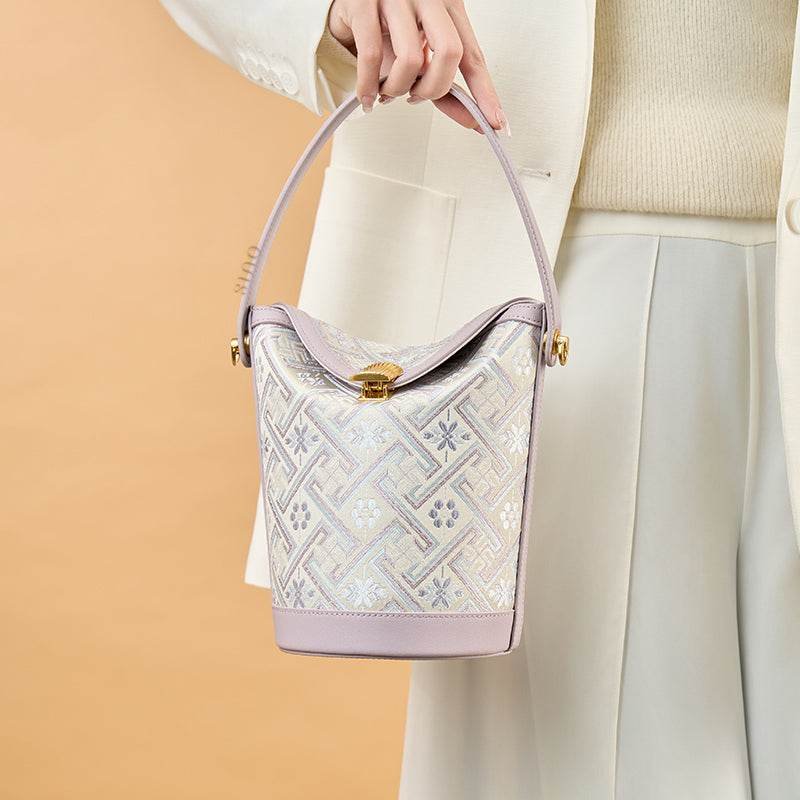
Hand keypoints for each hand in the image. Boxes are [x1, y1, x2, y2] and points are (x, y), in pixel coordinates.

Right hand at [328, 0, 506, 132]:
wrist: (349, 1)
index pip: (472, 54)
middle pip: (450, 54)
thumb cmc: (389, 27)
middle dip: (433, 89)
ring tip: (388, 91)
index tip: (494, 121)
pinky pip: (371, 56)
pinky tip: (367, 96)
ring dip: (397, 89)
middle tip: (416, 98)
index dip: (484, 92)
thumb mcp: (422, 52)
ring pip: (410, 60)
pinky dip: (368, 87)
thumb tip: (471, 119)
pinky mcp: (363, 2)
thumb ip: (443, 83)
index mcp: (448, 6)